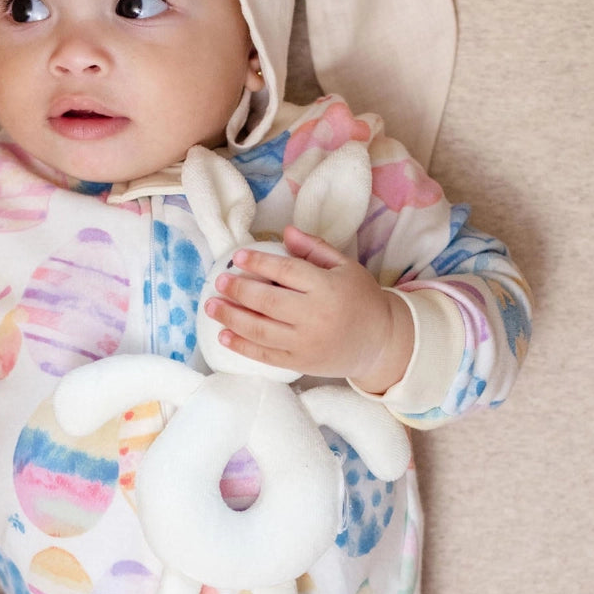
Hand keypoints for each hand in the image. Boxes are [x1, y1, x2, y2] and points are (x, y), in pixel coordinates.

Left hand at [204, 225, 414, 392]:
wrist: (381, 342)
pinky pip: (265, 355)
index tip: (238, 256)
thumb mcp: (345, 267)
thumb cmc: (361, 299)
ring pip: (260, 329)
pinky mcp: (300, 362)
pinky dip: (241, 346)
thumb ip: (314, 249)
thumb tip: (285, 231)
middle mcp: (315, 316)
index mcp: (327, 287)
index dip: (259, 262)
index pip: (286, 271)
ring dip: (231, 317)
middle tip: (219, 281)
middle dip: (239, 290)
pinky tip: (223, 335)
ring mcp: (306, 342)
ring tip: (211, 306)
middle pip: (267, 301)